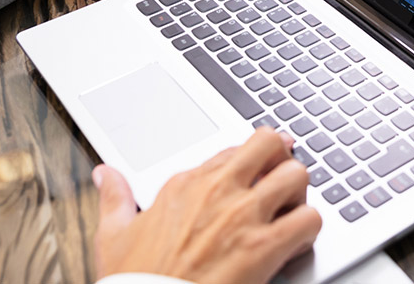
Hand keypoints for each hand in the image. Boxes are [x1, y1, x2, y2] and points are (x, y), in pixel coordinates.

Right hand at [92, 129, 322, 283]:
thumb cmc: (135, 280)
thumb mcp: (113, 234)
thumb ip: (114, 197)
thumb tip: (104, 173)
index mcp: (184, 184)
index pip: (233, 150)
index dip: (249, 163)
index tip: (255, 173)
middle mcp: (217, 191)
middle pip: (269, 144)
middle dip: (281, 162)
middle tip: (279, 186)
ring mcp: (243, 215)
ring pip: (297, 175)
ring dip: (299, 195)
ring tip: (289, 215)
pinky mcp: (264, 246)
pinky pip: (310, 219)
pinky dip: (310, 231)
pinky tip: (294, 245)